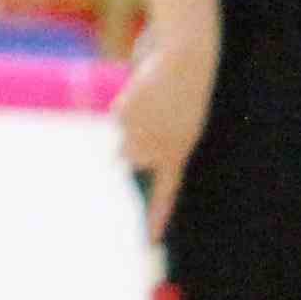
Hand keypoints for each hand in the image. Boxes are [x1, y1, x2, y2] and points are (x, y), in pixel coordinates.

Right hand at [118, 21, 214, 234]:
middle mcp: (158, 148)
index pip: (167, 193)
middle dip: (128, 151)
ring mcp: (139, 133)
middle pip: (129, 163)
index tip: (151, 240)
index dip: (157, 217)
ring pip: (118, 143)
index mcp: (179, 152)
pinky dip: (123, 110)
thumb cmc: (185, 87)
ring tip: (143, 107)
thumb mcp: (179, 122)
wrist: (185, 59)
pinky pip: (114, 120)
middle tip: (139, 134)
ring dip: (125, 130)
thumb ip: (157, 141)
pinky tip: (140, 96)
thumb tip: (122, 156)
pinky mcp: (123, 115)